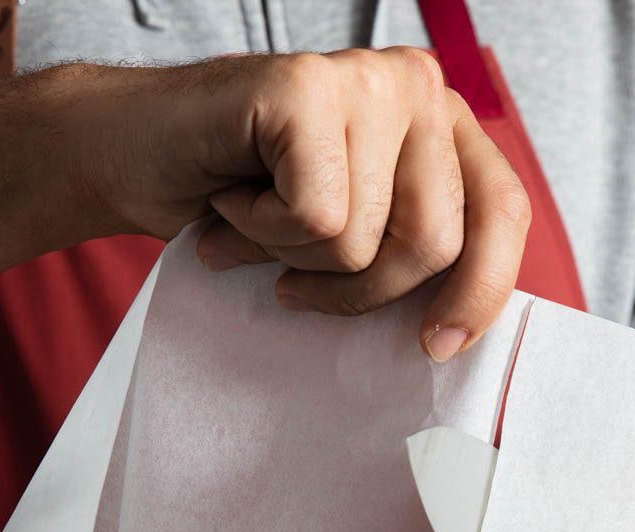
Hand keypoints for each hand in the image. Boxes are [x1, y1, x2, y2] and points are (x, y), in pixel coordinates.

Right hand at [75, 50, 531, 361]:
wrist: (130, 154)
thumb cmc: (241, 199)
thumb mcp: (350, 239)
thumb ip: (413, 256)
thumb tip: (461, 338)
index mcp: (442, 126)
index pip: (504, 213)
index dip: (481, 291)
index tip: (436, 348)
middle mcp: (417, 89)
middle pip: (435, 243)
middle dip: (357, 289)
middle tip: (297, 278)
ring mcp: (365, 80)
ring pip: (367, 239)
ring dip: (294, 257)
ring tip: (256, 220)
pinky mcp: (307, 88)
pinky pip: (315, 218)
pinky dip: (259, 230)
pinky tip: (233, 194)